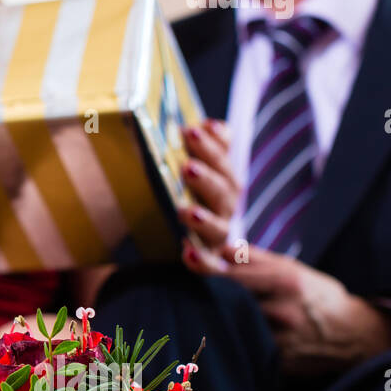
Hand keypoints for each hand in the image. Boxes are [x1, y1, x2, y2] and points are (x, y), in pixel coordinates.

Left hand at [177, 119, 238, 255]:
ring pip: (219, 228)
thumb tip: (211, 126)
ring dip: (205, 219)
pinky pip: (209, 265)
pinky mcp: (206, 258)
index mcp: (221, 179)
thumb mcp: (183, 165)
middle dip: (208, 178)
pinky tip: (186, 252)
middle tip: (187, 167)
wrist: (166, 232)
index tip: (196, 129)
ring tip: (185, 211)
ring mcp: (216, 234)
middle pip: (224, 191)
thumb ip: (199, 145)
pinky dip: (201, 261)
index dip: (215, 144)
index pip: (223, 159)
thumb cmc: (177, 190)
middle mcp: (224, 206)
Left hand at [183, 241, 390, 373]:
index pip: (235, 273)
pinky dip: (232, 341)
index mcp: (286, 281)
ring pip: (235, 328)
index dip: (207, 266)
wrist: (354, 335)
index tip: (186, 255)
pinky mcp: (279, 364)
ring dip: (216, 319)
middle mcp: (283, 310)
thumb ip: (254, 259)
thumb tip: (220, 247)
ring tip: (198, 311)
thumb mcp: (292, 269)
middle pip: (230, 302)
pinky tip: (222, 336)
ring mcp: (281, 340)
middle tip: (187, 288)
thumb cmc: (315, 295)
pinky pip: (247, 350)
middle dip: (207, 294)